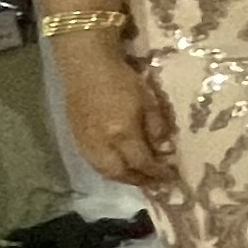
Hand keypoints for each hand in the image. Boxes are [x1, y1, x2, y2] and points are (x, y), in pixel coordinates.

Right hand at [55, 38, 176, 191]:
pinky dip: (108, 169)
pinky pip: (92, 162)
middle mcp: (101, 143)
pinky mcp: (75, 137)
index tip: (172, 177)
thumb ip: (156, 127)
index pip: (142, 162)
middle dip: (139, 181)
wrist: (86, 65)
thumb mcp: (148, 100)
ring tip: (138, 177)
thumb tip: (164, 149)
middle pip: (120, 173)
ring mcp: (85, 142)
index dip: (157, 173)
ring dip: (123, 178)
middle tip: (155, 182)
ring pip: (104, 171)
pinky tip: (119, 165)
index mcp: (121, 133)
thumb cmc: (121, 79)